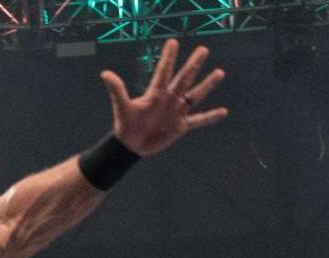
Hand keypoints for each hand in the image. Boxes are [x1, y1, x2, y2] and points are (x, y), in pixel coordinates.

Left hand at [100, 39, 226, 158]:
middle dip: (193, 64)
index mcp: (155, 93)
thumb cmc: (125, 124)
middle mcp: (169, 98)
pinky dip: (210, 117)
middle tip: (203, 49)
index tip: (173, 42)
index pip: (163, 71)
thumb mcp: (122, 107)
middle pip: (184, 78)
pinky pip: (198, 120)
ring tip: (219, 73)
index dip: (168, 58)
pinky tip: (223, 112)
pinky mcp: (181, 126)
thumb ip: (117, 90)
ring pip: (195, 95)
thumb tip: (105, 73)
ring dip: (207, 85)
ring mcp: (176, 111)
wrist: (130, 145)